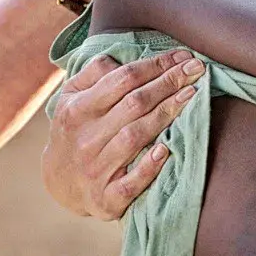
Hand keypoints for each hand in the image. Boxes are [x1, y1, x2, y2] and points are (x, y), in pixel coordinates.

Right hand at [42, 50, 205, 218]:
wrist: (58, 182)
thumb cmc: (75, 129)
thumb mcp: (71, 97)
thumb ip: (93, 73)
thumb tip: (122, 58)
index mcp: (77, 109)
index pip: (122, 79)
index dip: (155, 65)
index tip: (182, 56)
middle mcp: (86, 138)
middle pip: (134, 104)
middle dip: (168, 83)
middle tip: (196, 68)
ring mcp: (96, 169)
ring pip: (134, 137)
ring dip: (166, 114)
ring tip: (191, 95)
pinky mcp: (106, 199)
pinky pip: (129, 184)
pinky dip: (148, 168)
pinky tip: (165, 150)